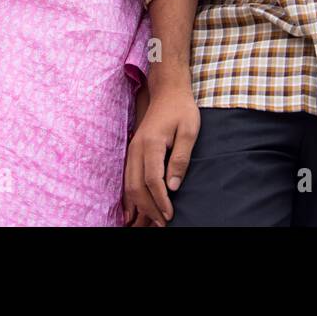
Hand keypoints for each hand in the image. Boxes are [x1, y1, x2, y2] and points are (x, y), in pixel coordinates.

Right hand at [123, 82, 199, 223]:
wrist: (167, 91)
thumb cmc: (181, 109)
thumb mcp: (189, 131)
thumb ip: (181, 158)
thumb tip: (173, 186)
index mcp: (151, 143)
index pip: (153, 180)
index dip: (161, 201)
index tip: (171, 215)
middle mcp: (136, 148)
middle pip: (136, 186)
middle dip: (149, 209)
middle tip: (163, 224)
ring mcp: (132, 150)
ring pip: (129, 185)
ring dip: (139, 206)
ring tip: (151, 222)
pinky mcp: (132, 152)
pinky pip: (127, 179)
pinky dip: (130, 197)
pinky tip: (134, 210)